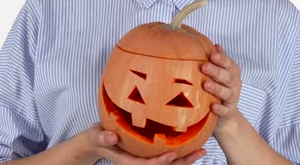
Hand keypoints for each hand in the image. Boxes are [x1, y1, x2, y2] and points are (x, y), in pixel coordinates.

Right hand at [78, 123, 206, 164]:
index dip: (161, 162)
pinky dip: (181, 153)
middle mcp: (141, 163)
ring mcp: (146, 160)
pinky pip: (168, 156)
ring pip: (169, 164)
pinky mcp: (150, 154)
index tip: (173, 154)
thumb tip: (110, 137)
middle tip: (200, 152)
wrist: (98, 141)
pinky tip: (193, 143)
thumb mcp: (96, 136)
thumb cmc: (98, 137)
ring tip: (203, 150)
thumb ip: (102, 138)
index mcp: (129, 163)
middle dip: (182, 163)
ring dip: (186, 159)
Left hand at [201, 44, 241, 130]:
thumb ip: (219, 60)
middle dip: (216, 71)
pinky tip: (212, 106)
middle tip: (204, 66)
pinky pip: (225, 110)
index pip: (229, 64)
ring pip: (227, 93)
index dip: (221, 59)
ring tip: (206, 85)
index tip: (212, 55)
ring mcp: (232, 99)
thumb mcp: (220, 72)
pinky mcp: (228, 112)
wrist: (225, 114)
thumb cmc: (219, 87)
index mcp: (232, 73)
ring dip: (217, 88)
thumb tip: (215, 45)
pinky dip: (220, 109)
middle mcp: (234, 85)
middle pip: (227, 77)